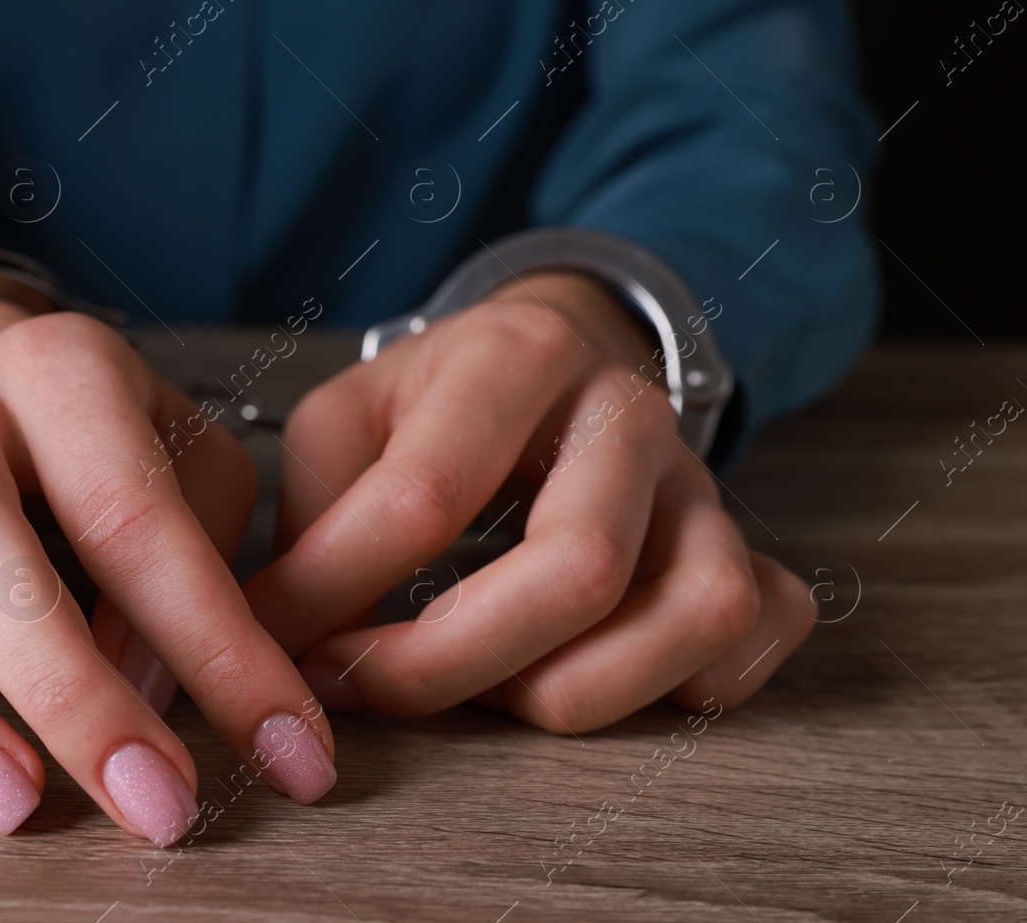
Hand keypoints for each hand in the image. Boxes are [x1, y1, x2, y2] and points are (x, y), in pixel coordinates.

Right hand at [0, 282, 336, 844]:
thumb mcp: (182, 450)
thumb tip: (147, 691)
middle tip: (148, 804)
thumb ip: (190, 554)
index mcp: (59, 371)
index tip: (289, 754)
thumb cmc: (103, 427)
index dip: (217, 644)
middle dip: (63, 687)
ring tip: (3, 804)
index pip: (134, 515)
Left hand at [244, 271, 814, 729]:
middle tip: (371, 690)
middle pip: (578, 570)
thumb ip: (313, 517)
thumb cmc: (434, 405)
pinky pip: (760, 631)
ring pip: (695, 611)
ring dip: (576, 691)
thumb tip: (285, 641)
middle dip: (452, 666)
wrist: (551, 361)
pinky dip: (691, 685)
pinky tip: (598, 678)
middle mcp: (629, 412)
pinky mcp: (749, 543)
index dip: (340, 595)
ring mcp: (703, 482)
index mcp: (518, 354)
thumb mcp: (347, 419)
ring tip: (488, 690)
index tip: (287, 653)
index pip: (428, 495)